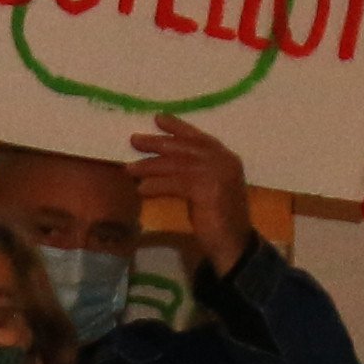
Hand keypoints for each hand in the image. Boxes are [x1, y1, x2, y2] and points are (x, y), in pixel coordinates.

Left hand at [131, 115, 258, 273]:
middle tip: (135, 140)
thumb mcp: (208, 188)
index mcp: (226, 158)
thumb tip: (161, 161)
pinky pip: (175, 183)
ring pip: (176, 165)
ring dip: (150, 166)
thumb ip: (194, 172)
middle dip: (158, 143)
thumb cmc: (218, 219)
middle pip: (185, 147)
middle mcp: (224, 162)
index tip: (158, 119)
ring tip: (130, 169)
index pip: (199, 137)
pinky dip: (156, 186)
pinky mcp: (207, 191)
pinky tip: (142, 190)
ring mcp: (217, 175)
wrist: (233, 244)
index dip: (178, 127)